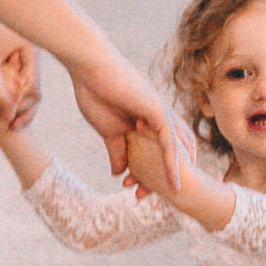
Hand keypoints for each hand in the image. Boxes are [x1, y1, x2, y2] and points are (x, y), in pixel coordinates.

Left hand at [0, 12, 37, 132]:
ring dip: (1, 112)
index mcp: (29, 50)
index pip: (32, 87)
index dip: (19, 105)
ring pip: (12, 96)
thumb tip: (9, 115)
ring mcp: (11, 64)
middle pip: (26, 94)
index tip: (6, 118)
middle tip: (2, 127)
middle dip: (13, 111)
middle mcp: (23, 57)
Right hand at [67, 51, 184, 192]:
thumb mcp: (108, 131)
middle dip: (169, 174)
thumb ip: (117, 152)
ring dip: (175, 173)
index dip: (156, 171)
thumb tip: (119, 174)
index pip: (161, 150)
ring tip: (174, 195)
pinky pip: (170, 143)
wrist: (89, 69)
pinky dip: (173, 163)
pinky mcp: (157, 111)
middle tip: (159, 196)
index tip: (143, 192)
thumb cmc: (95, 93)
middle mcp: (160, 117)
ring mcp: (161, 113)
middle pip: (173, 151)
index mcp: (148, 120)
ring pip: (176, 149)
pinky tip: (173, 182)